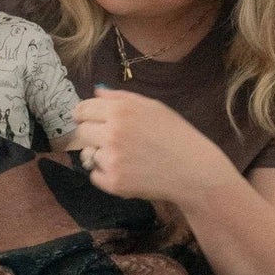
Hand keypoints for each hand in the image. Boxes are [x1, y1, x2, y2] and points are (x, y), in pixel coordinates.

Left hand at [70, 86, 231, 204]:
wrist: (193, 171)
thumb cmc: (175, 135)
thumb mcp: (152, 107)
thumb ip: (121, 97)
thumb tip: (96, 92)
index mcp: (121, 111)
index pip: (82, 110)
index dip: (84, 115)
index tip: (89, 120)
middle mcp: (112, 133)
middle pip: (81, 132)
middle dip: (92, 135)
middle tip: (111, 140)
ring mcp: (112, 160)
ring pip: (88, 154)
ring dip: (101, 155)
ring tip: (126, 157)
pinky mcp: (114, 183)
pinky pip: (95, 175)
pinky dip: (106, 174)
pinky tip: (127, 171)